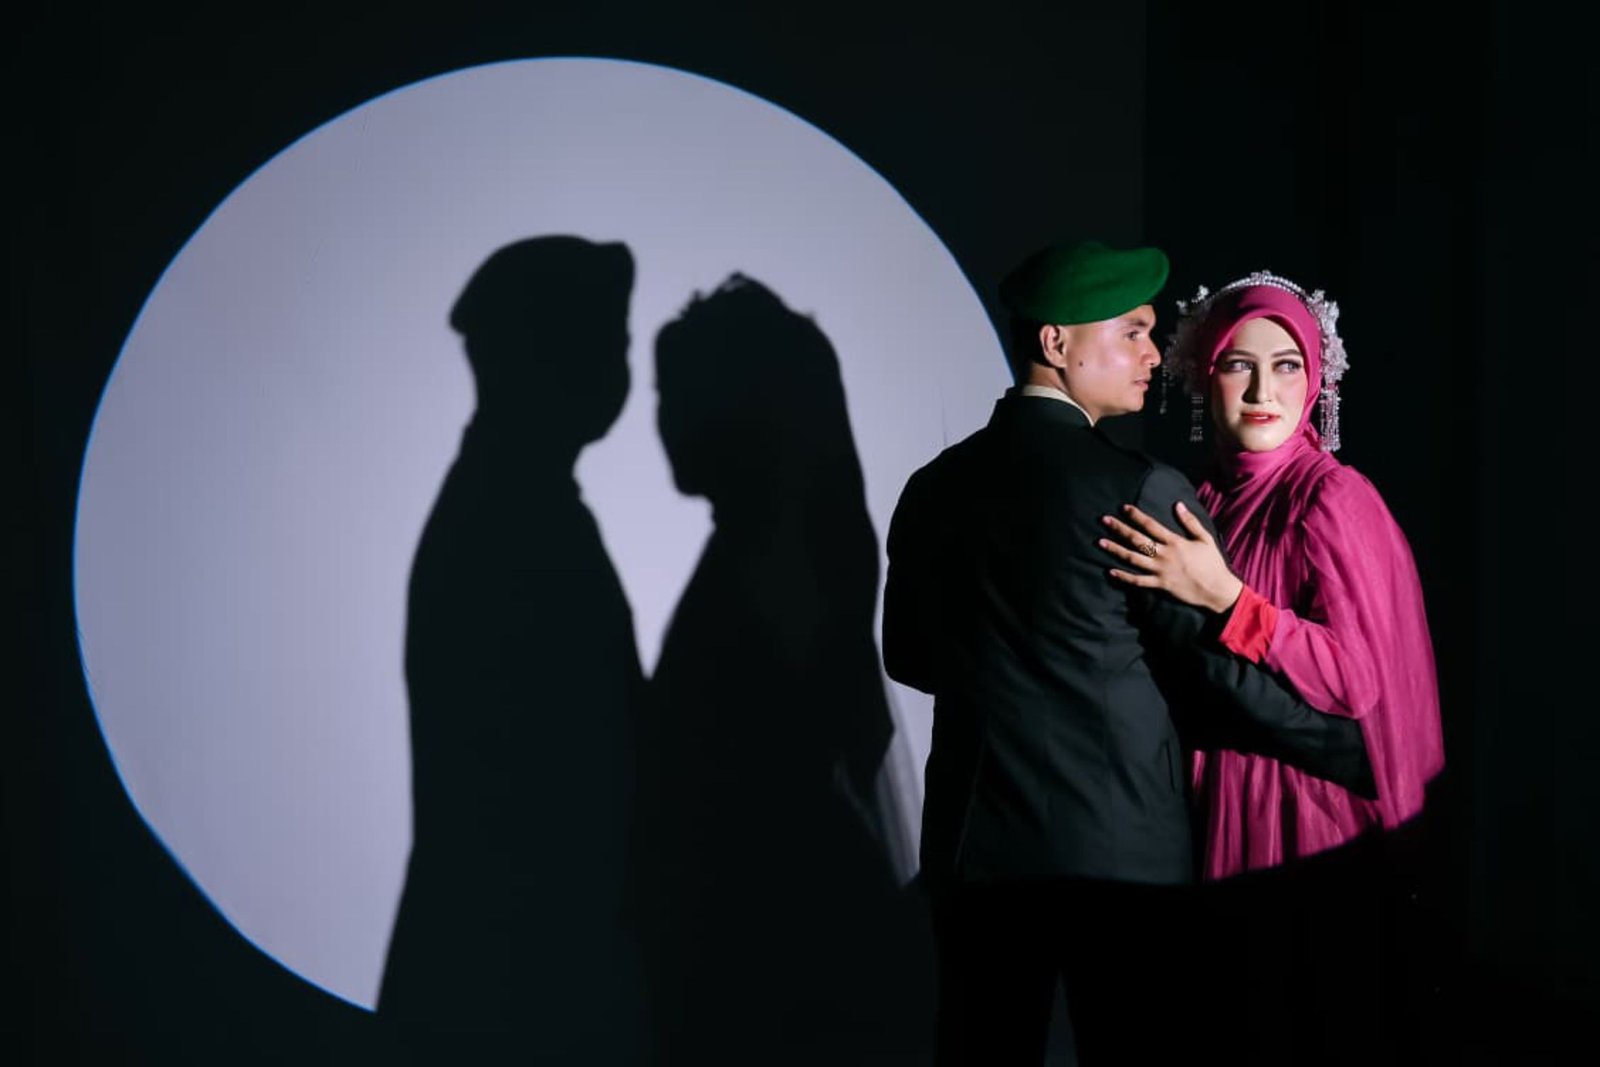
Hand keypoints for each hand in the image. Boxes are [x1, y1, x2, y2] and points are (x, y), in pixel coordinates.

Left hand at [1098, 501, 1243, 613]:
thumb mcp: (1205, 539)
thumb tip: (1178, 504)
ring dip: (1116, 550)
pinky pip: (1138, 581)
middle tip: (1104, 520)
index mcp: (1175, 542)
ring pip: (1133, 559)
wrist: (1217, 590)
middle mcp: (1164, 555)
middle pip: (1137, 539)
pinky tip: (1111, 571)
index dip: (1136, 515)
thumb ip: (1190, 522)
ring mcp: (1160, 571)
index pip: (1151, 525)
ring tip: (1100, 542)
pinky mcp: (1160, 585)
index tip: (1124, 508)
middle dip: (1119, 529)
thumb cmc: (1212, 563)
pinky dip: (1124, 577)